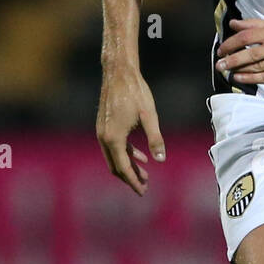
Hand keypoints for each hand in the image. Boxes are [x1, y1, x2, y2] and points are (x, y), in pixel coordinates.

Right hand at [96, 65, 164, 195]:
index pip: (123, 167)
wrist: (118, 72)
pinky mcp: (104, 125)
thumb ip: (155, 139)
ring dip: (129, 167)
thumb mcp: (150, 116)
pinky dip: (126, 154)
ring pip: (114, 157)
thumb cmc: (135, 92)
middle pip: (116, 166)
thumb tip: (161, 159)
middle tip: (146, 187)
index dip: (133, 181)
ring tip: (145, 174)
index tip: (143, 192)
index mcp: (114, 138)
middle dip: (130, 178)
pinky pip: (114, 146)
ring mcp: (102, 131)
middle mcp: (104, 137)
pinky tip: (141, 157)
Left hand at [216, 18, 263, 84]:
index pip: (246, 36)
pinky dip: (252, 78)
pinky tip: (240, 79)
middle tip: (219, 65)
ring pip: (257, 67)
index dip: (231, 44)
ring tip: (227, 72)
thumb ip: (255, 24)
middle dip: (231, 60)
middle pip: (249, 54)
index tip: (221, 50)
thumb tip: (234, 23)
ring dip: (240, 71)